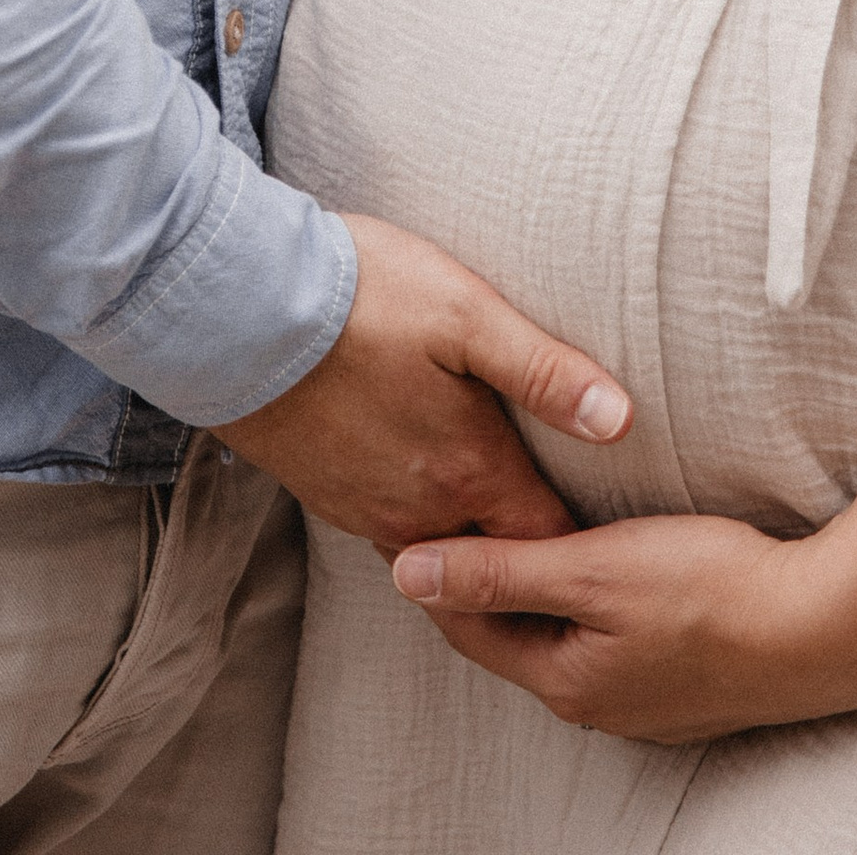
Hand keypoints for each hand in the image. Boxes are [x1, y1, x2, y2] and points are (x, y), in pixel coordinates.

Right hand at [222, 210, 631, 556]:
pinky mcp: (325, 494)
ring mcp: (365, 508)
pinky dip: (418, 518)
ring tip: (500, 519)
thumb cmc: (360, 298)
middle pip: (491, 557)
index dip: (580, 543)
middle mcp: (419, 510)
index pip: (545, 541)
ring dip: (469, 539)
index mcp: (467, 472)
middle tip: (563, 549)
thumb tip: (621, 421)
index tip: (610, 540)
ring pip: (437, 545)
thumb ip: (545, 371)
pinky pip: (388, 524)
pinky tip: (425, 484)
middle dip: (527, 558)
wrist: (235, 310)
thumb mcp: (466, 314)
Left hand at [391, 510, 856, 746]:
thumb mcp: (593, 570)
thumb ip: (501, 571)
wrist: (822, 628)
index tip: (410, 511)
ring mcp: (641, 702)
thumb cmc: (710, 590)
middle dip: (480, 582)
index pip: (467, 624)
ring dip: (533, 594)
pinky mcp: (679, 687)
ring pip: (561, 641)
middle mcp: (596, 704)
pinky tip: (594, 571)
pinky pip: (606, 646)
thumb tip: (406, 574)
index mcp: (564, 680)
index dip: (435, 568)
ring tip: (514, 531)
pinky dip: (583, 607)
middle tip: (452, 513)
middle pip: (512, 637)